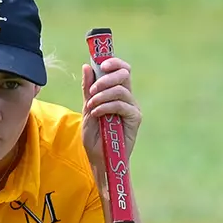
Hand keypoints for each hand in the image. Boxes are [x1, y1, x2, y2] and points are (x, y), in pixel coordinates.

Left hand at [80, 56, 140, 189]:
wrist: (99, 160)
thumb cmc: (95, 137)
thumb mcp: (87, 109)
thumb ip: (88, 89)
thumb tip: (87, 66)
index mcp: (117, 93)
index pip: (121, 69)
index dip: (113, 62)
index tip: (101, 64)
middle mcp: (127, 98)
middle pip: (124, 74)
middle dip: (106, 77)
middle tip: (92, 90)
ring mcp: (132, 108)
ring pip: (121, 89)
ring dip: (102, 95)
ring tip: (91, 106)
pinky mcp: (135, 119)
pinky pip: (122, 105)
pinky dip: (106, 106)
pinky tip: (97, 114)